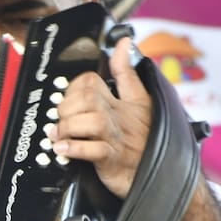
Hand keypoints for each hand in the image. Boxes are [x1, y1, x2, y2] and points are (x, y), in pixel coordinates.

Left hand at [47, 37, 151, 198]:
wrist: (161, 177)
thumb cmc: (146, 140)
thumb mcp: (140, 101)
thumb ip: (127, 72)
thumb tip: (123, 42)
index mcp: (124, 102)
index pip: (94, 81)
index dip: (73, 86)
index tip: (67, 97)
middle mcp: (119, 117)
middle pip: (89, 97)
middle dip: (66, 106)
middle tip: (60, 119)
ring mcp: (117, 139)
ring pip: (91, 122)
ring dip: (67, 127)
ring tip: (59, 135)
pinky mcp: (113, 161)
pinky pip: (93, 151)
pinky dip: (74, 148)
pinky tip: (63, 148)